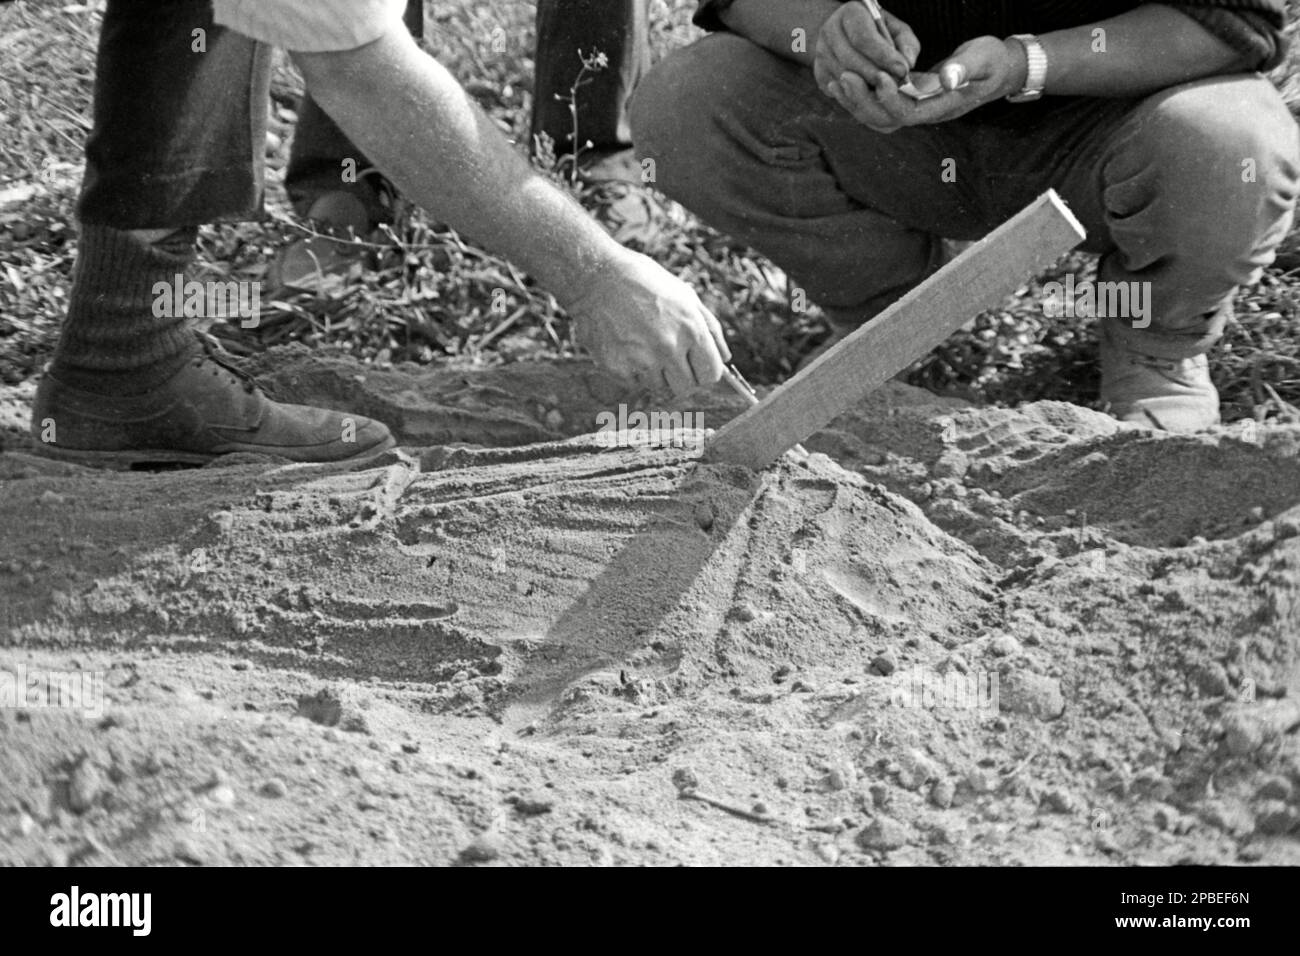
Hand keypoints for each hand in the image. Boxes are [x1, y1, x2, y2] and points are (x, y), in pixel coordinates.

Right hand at [565, 249, 730, 395]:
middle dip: (681, 375)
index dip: (704, 371)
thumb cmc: (643, 282)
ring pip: (660, 387)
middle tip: (666, 354)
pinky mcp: (618, 369)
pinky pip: (635, 383)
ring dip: (655, 372)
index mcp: (691, 329)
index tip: (695, 364)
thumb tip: (726, 358)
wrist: (595, 277)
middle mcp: (669, 349)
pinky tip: (626, 346)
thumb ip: (710, 329)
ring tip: (643, 344)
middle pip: (687, 387)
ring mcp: (642, 361)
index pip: (711, 375)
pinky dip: (632, 371)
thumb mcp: (685, 295)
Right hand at [814, 1, 920, 131]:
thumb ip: (906, 43)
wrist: (848, 35)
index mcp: (850, 13)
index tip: (902, 70)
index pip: (863, 38)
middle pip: (851, 60)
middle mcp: (829, 31)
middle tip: (896, 85)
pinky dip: (857, 94)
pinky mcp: (820, 74)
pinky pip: (839, 90)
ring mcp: (821, 54)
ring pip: (843, 78)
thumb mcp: (896, 29)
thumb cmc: (878, 32)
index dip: (883, 56)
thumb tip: (908, 63)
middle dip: (876, 75)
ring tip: (886, 91)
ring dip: (867, 88)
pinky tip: (871, 93)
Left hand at [831, 36, 1027, 131]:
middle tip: (844, 77)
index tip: (878, 76)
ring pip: (879, 115)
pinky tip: (846, 80)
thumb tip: (945, 78)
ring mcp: (916, 107)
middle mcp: (925, 112)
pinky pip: (881, 104)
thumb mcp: (984, 59)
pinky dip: (862, 95)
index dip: (890, 98)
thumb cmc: (993, 61)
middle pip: (886, 119)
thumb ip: (965, 68)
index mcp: (942, 107)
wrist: (998, 69)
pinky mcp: (910, 97)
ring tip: (838, 80)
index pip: (908, 112)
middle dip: (863, 101)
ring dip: (857, 101)